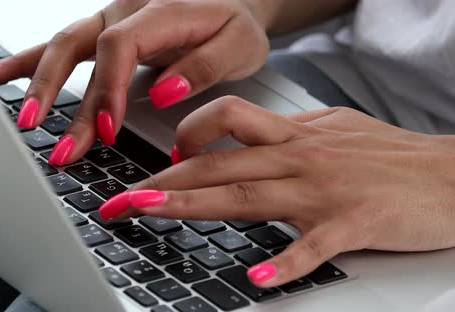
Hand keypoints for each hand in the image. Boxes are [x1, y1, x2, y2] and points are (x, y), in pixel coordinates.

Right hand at [0, 0, 270, 164]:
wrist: (234, 2)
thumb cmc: (237, 23)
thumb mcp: (239, 44)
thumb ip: (203, 66)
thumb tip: (163, 94)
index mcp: (161, 10)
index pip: (119, 46)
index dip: (107, 88)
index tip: (108, 130)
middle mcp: (128, 11)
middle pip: (77, 45)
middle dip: (55, 91)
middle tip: (45, 135)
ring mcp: (112, 19)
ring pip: (62, 44)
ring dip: (35, 81)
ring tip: (17, 114)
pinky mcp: (106, 33)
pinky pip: (63, 43)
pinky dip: (31, 60)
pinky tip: (2, 73)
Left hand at [98, 96, 454, 287]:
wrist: (454, 175)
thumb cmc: (392, 155)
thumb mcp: (334, 129)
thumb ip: (289, 134)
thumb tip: (251, 138)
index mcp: (294, 135)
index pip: (223, 123)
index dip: (185, 138)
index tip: (162, 161)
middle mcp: (299, 157)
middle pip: (218, 163)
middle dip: (163, 180)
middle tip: (122, 198)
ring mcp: (323, 190)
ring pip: (247, 192)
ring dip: (194, 205)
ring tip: (150, 214)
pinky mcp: (352, 224)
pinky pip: (312, 247)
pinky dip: (283, 263)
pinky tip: (256, 279)